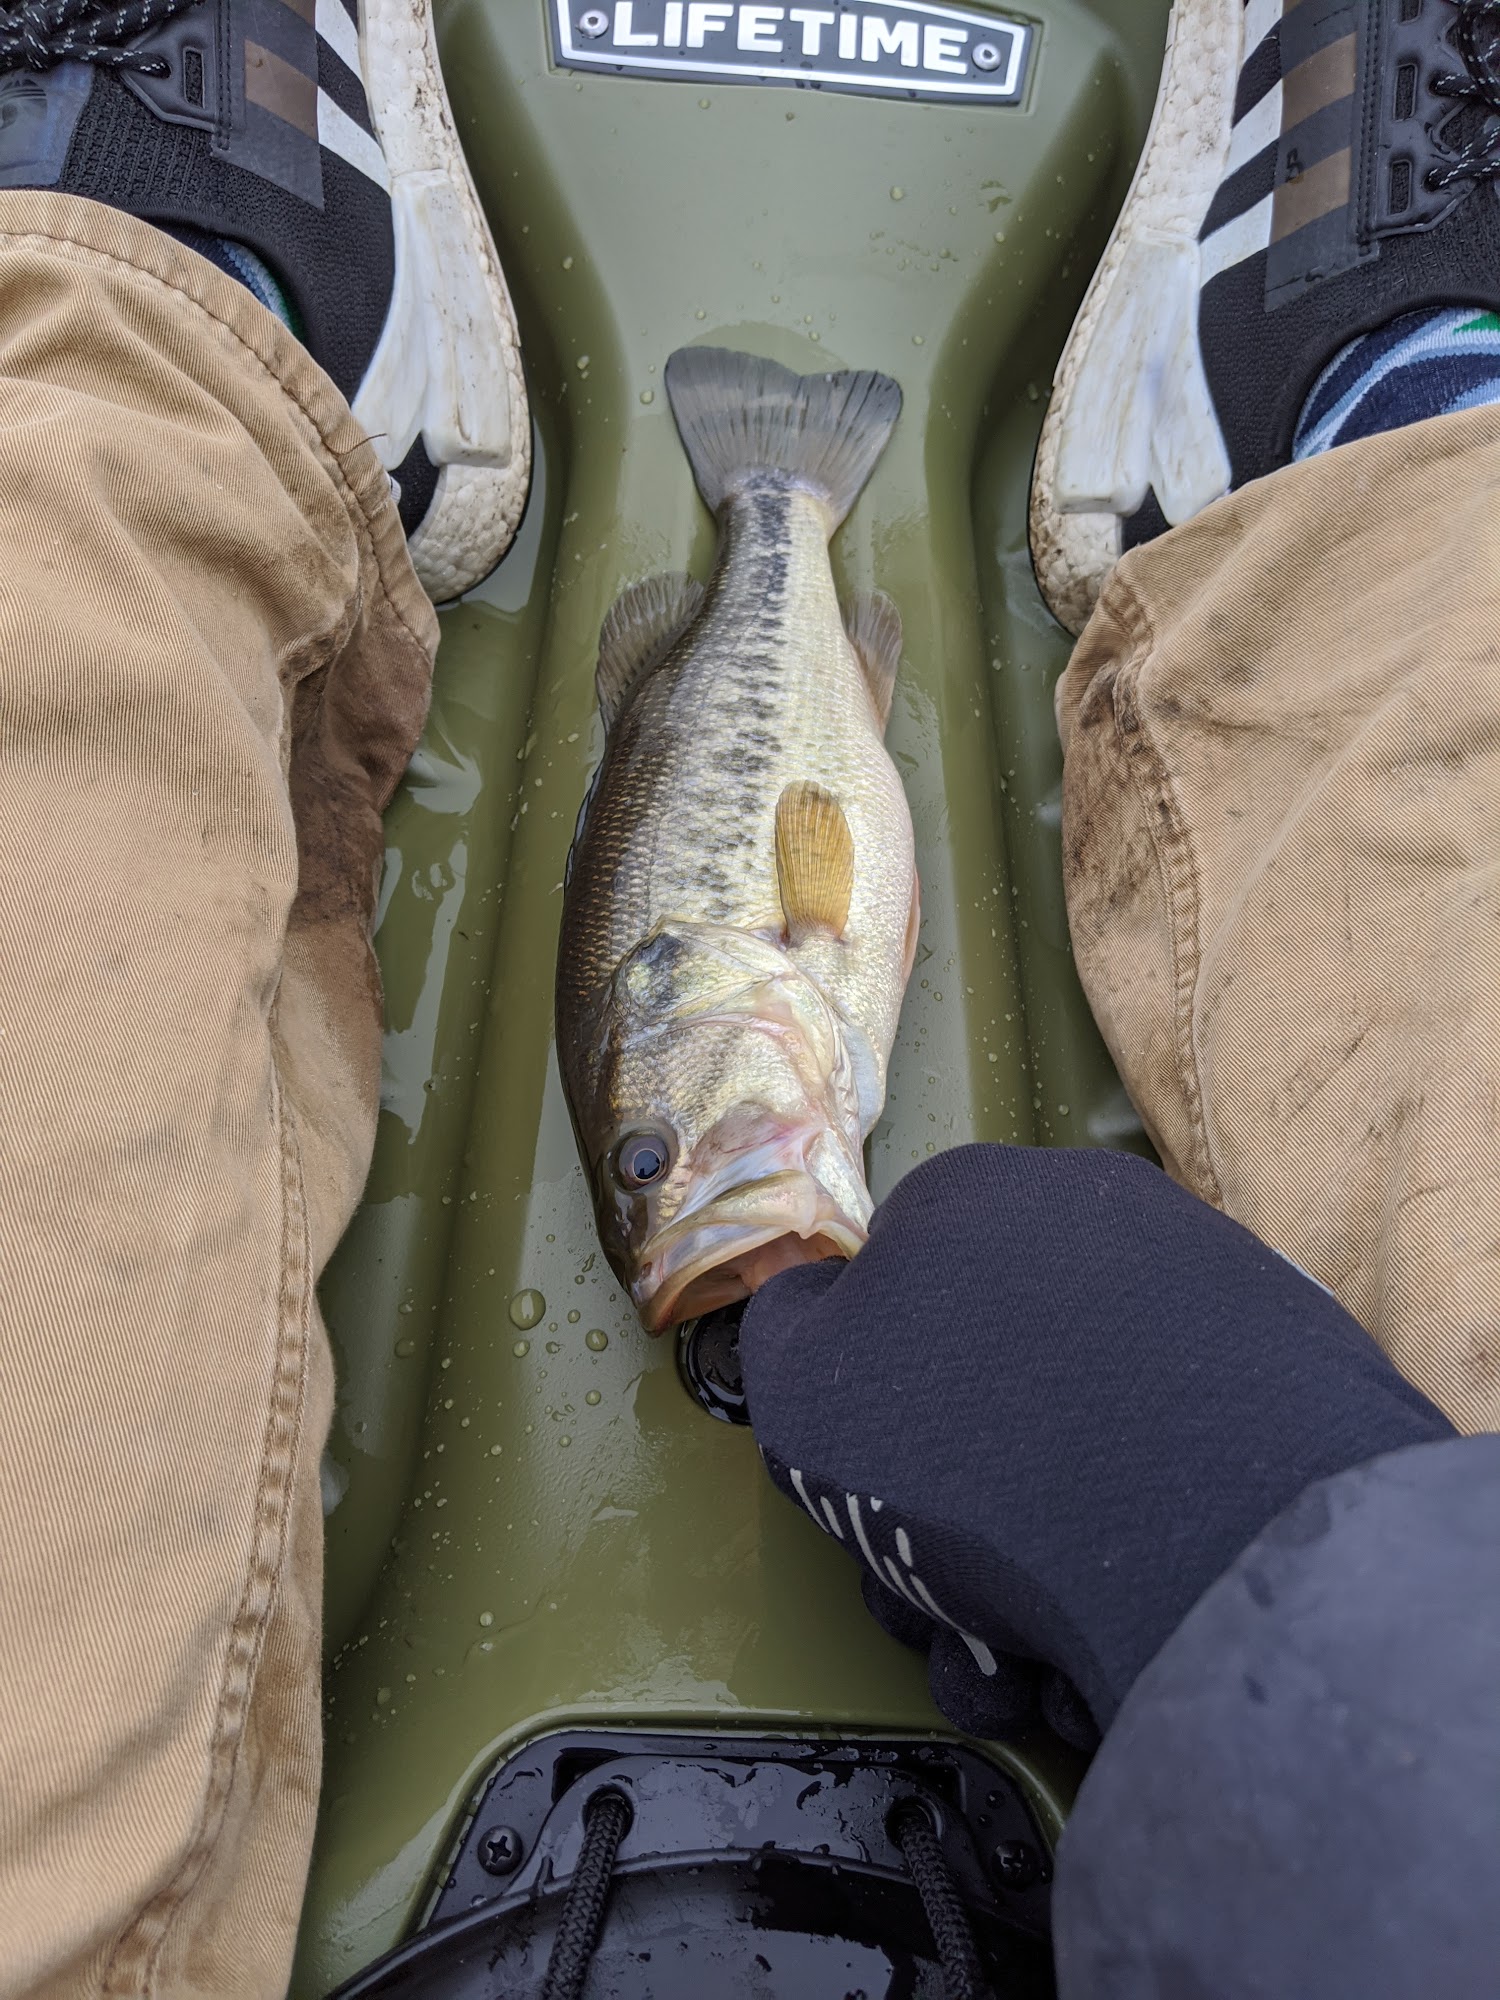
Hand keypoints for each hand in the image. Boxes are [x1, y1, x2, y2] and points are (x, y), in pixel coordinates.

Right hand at [738, 1144, 1451, 1748]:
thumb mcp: (801, 1388)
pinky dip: (1141, 1570)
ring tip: (1038, 1665)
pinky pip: (1179, 1483)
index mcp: (970, 1196)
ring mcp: (1209, 1295)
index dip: (866, 1424)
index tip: (873, 1510)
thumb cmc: (973, 1449)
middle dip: (951, 1536)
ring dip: (1036, 1584)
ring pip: (1081, 1460)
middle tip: (954, 1618)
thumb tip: (812, 1306)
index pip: (889, 1297)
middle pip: (986, 1397)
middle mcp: (1094, 1220)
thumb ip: (784, 1333)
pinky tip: (1121, 1648)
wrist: (1214, 1531)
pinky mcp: (1297, 1383)